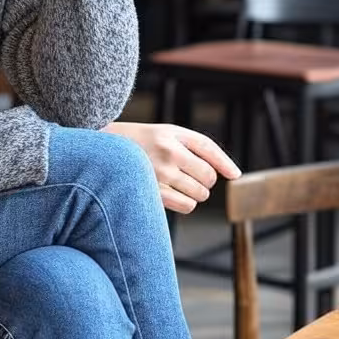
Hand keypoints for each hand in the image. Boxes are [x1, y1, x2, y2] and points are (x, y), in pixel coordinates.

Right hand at [101, 121, 240, 213]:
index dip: (224, 162)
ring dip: (196, 193)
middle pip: (208, 175)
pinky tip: (173, 194)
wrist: (103, 153)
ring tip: (178, 184)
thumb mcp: (165, 134)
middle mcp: (167, 151)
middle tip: (189, 175)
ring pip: (200, 194)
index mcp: (171, 133)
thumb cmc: (141, 144)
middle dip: (205, 180)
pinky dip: (186, 203)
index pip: (207, 147)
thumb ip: (195, 147)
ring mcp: (160, 173)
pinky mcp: (154, 192)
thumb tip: (232, 173)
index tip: (235, 175)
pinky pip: (187, 206)